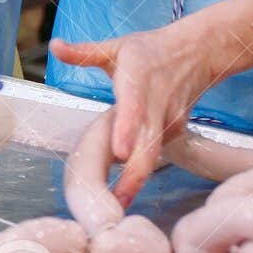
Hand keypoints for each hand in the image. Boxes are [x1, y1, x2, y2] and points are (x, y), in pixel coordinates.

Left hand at [51, 20, 223, 205]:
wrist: (198, 52)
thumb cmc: (150, 51)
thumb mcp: (115, 47)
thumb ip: (83, 52)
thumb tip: (55, 47)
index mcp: (138, 81)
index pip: (134, 108)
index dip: (127, 130)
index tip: (119, 152)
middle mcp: (156, 104)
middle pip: (148, 145)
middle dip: (134, 175)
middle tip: (115, 202)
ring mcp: (169, 121)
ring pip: (154, 154)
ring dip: (137, 180)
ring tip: (117, 205)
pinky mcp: (175, 131)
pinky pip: (157, 153)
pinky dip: (141, 170)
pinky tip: (125, 187)